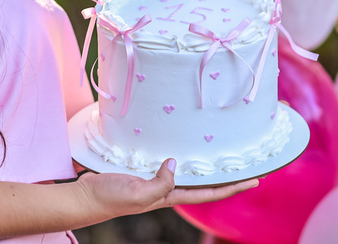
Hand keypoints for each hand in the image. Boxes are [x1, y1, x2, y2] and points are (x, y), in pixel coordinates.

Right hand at [75, 159, 257, 220]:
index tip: (255, 180)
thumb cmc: (109, 199)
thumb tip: (177, 165)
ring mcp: (152, 178)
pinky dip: (175, 150)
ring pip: (184, 168)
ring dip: (202, 160)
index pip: (208, 193)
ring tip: (218, 148)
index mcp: (168, 196)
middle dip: (223, 173)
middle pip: (201, 180)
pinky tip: (177, 139)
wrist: (82, 197)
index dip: (232, 187)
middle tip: (244, 159)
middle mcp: (164, 188)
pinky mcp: (139, 167)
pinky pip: (163, 158)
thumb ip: (160, 184)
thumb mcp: (138, 194)